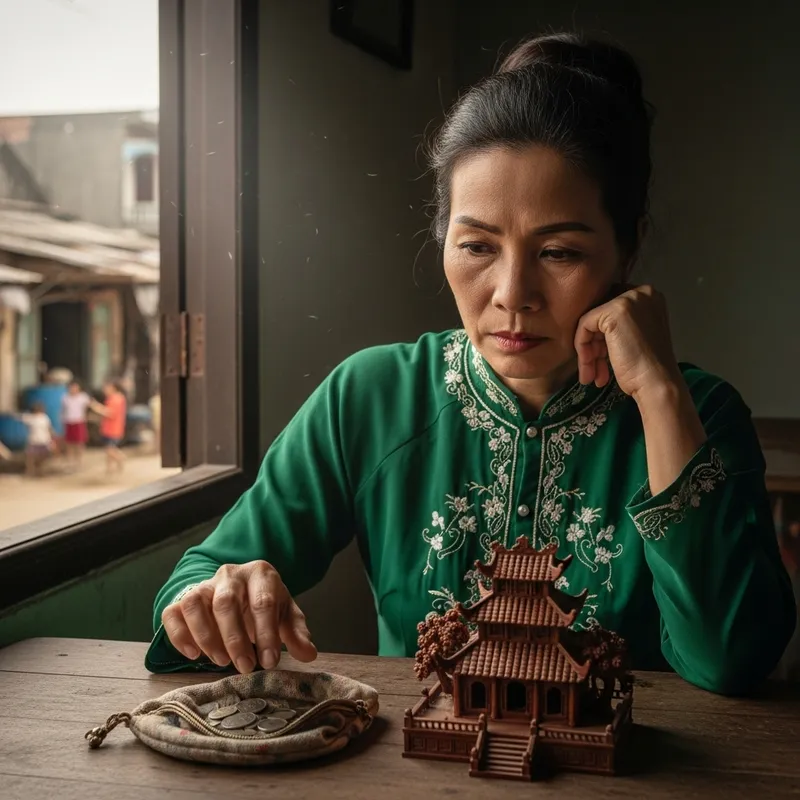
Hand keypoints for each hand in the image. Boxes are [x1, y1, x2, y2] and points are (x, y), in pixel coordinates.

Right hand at [160, 560, 316, 673]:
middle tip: (245, 667)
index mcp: (260, 574)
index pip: (263, 602)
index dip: (267, 633)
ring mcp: (204, 584)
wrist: (239, 589)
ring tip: (221, 661)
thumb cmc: (264, 604)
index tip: (270, 661)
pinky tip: (194, 655)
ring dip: (206, 636)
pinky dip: (179, 635)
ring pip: (195, 604)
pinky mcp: (183, 597)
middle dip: (235, 639)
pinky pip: (173, 612)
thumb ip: (296, 633)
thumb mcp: (285, 614)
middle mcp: (230, 574)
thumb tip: (309, 654)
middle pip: (226, 603)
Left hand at [574, 284, 680, 399]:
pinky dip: (583, 347)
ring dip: (588, 351)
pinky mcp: (614, 311)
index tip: (601, 359)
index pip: (612, 307)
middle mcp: (641, 293)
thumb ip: (621, 325)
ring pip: (591, 321)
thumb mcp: (636, 336)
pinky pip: (584, 325)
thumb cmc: (647, 368)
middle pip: (601, 314)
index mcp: (649, 297)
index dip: (602, 335)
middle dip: (594, 344)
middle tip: (594, 370)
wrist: (657, 383)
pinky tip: (589, 370)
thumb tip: (593, 325)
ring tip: (591, 376)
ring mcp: (629, 300)